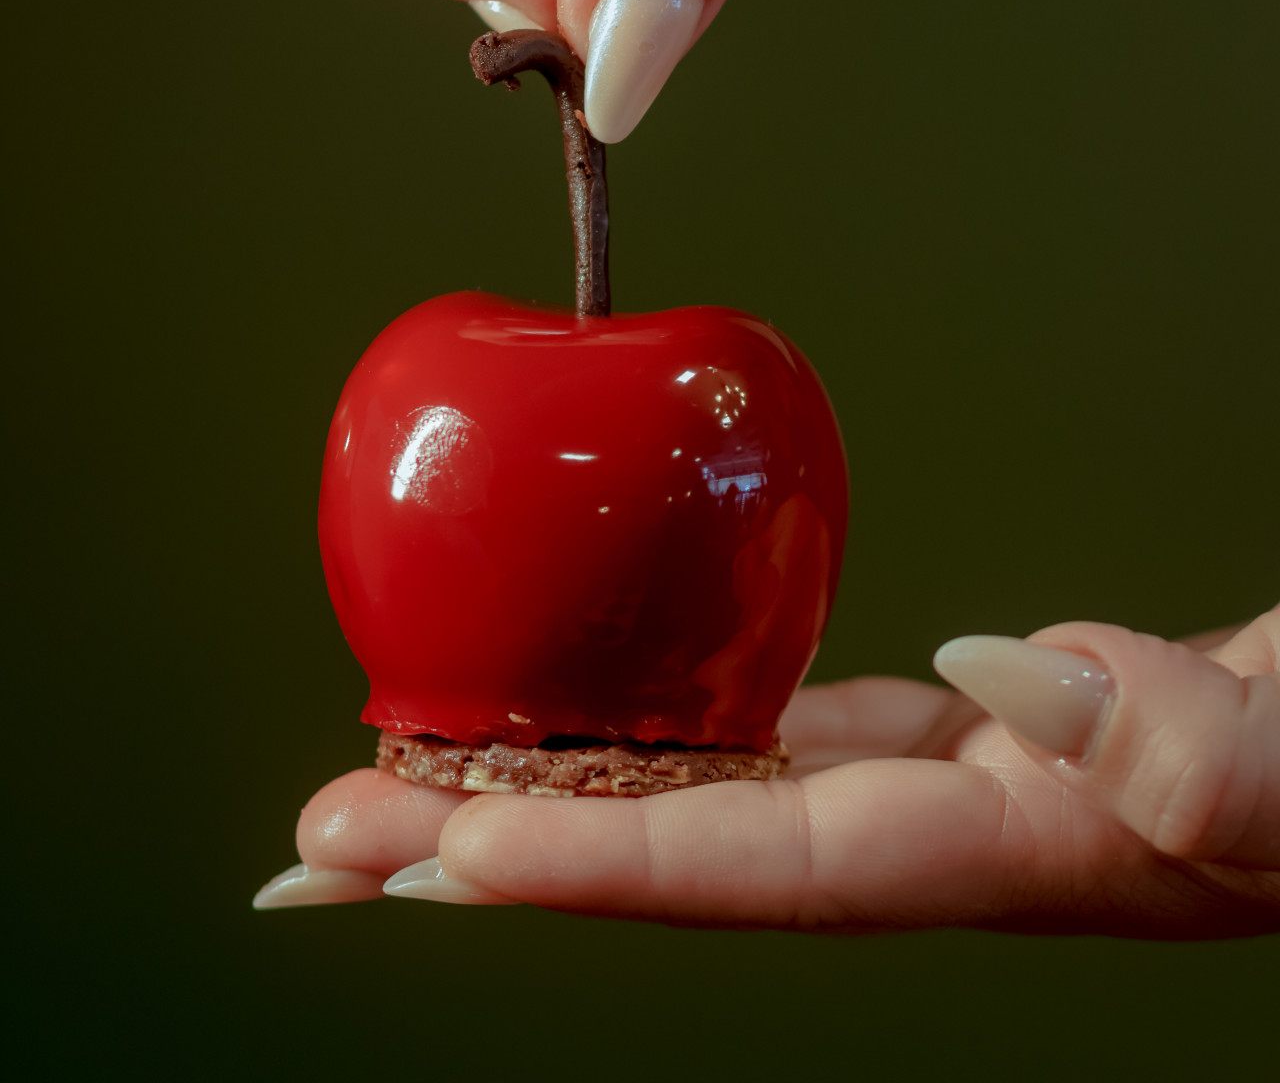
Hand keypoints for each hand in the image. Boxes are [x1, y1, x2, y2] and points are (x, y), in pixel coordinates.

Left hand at [257, 603, 1278, 935]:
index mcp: (999, 853)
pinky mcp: (955, 737)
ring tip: (408, 778)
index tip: (429, 863)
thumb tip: (999, 678)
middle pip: (681, 849)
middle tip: (322, 841)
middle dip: (494, 856)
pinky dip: (682, 723)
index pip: (758, 867)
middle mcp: (933, 835)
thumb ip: (1170, 742)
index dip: (590, 868)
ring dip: (556, 786)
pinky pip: (782, 730)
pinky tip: (614, 709)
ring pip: (710, 787)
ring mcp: (934, 788)